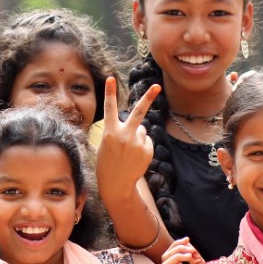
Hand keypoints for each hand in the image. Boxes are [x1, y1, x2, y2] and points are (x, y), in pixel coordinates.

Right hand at [96, 77, 157, 200]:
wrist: (116, 185)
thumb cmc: (107, 164)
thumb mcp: (105, 146)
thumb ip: (119, 132)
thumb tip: (140, 127)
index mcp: (109, 132)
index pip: (109, 109)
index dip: (110, 93)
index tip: (111, 79)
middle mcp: (124, 135)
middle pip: (139, 112)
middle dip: (148, 97)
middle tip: (157, 86)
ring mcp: (137, 143)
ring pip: (142, 130)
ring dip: (137, 137)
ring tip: (128, 153)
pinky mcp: (147, 150)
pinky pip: (147, 141)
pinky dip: (143, 147)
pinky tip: (135, 158)